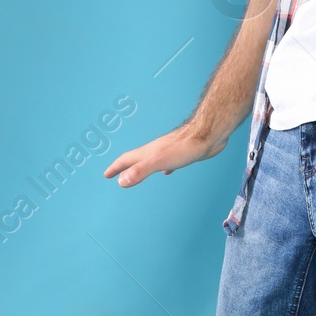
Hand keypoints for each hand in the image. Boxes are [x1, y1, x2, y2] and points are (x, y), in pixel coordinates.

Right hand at [103, 124, 223, 186]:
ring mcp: (169, 150)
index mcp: (148, 152)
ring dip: (142, 166)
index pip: (127, 160)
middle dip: (125, 167)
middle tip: (117, 174)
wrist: (209, 134)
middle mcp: (156, 150)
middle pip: (137, 158)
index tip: (106, 175)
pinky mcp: (182, 153)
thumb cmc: (185, 146)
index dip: (116, 168)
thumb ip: (140, 170)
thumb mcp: (159, 161)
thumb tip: (121, 181)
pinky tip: (167, 170)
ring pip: (152, 159)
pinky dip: (163, 166)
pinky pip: (168, 161)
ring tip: (138, 173)